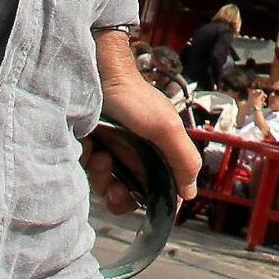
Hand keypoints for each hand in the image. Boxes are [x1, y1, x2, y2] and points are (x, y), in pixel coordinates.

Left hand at [94, 33, 200, 210]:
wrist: (97, 75)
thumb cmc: (135, 99)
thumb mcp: (165, 128)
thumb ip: (183, 159)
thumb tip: (190, 195)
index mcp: (160, 154)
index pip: (161, 192)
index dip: (151, 203)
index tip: (138, 199)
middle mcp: (137, 156)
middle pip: (130, 195)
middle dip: (120, 195)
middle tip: (114, 187)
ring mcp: (114, 153)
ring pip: (107, 186)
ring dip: (102, 177)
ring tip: (100, 156)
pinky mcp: (92, 149)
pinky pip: (89, 171)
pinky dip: (88, 163)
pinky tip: (89, 148)